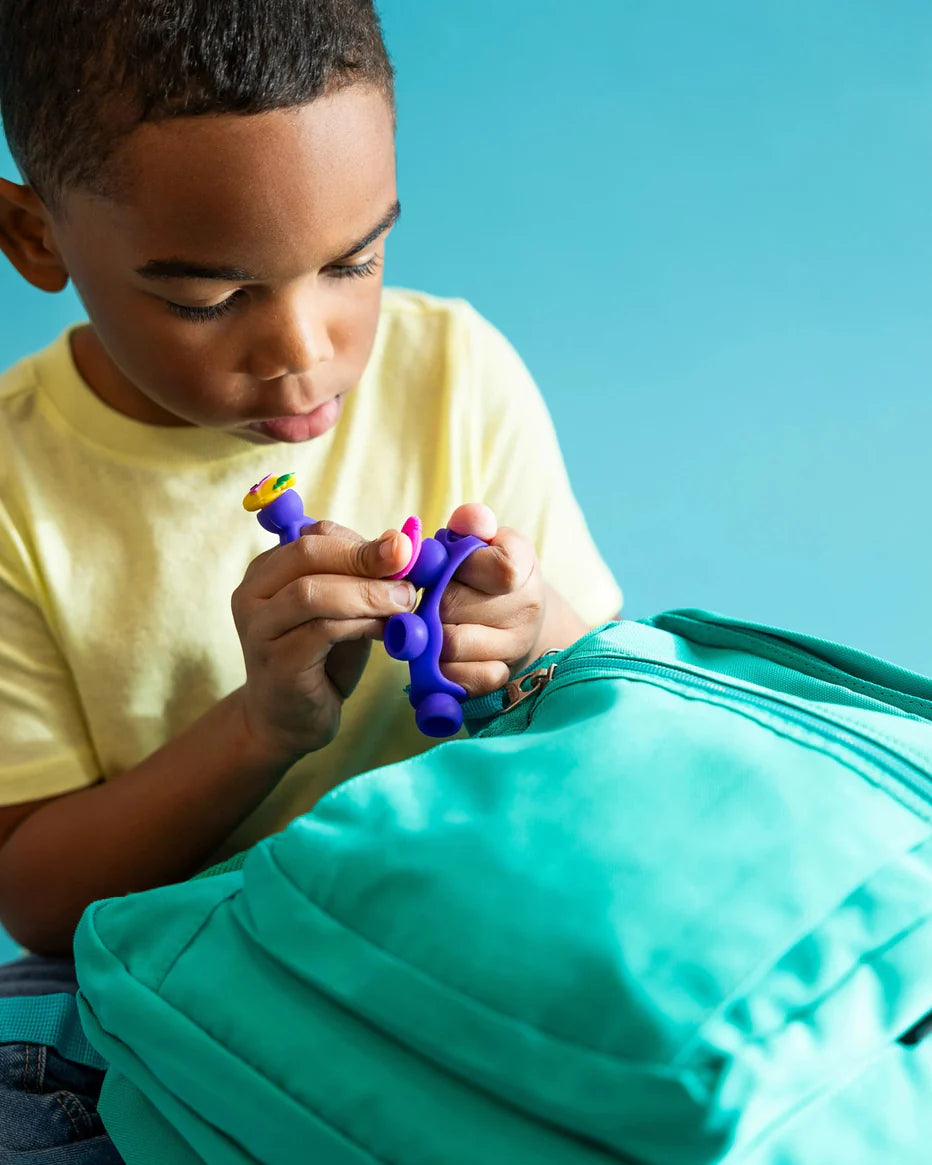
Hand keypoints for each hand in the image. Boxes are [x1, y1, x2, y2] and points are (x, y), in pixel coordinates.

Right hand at [231, 522, 415, 764]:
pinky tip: (386, 632)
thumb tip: (403, 545)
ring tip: (404, 603)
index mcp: (268, 571)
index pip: (314, 536)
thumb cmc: (321, 661)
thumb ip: (363, 579)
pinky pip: (321, 630)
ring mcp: (259, 629)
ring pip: (312, 592)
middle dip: (365, 558)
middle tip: (408, 571)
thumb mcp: (344, 610)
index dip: (362, 541)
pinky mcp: (275, 662)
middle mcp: (253, 594)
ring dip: (367, 593)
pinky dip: (361, 624)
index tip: (404, 554)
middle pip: (308, 553)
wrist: (290, 722)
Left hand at [435, 503, 547, 696]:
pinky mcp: (500, 676)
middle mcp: (526, 608)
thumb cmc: (485, 571)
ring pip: (452, 643)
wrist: (514, 616)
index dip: (460, 565)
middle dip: (429, 598)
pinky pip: (460, 677)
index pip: (499, 568)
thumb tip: (468, 519)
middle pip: (455, 605)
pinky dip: (438, 667)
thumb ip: (471, 523)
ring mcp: (515, 646)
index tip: (446, 563)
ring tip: (427, 621)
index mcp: (523, 565)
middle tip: (425, 594)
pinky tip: (435, 653)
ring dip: (428, 632)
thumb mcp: (482, 540)